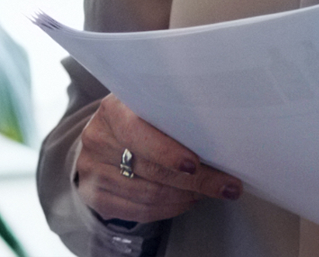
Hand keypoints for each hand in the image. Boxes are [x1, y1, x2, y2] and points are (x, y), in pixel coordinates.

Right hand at [75, 94, 242, 223]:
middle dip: (196, 180)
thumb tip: (218, 142)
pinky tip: (186, 200)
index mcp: (112, 110)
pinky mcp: (96, 197)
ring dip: (185, 197)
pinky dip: (170, 209)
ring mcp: (93, 170)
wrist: (103, 138)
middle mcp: (97, 139)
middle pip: (151, 169)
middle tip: (226, 186)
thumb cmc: (137, 120)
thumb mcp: (147, 107)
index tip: (195, 164)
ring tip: (207, 191)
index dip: (166, 151)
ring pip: (149, 194)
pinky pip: (140, 211)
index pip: (137, 132)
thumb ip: (171, 118)